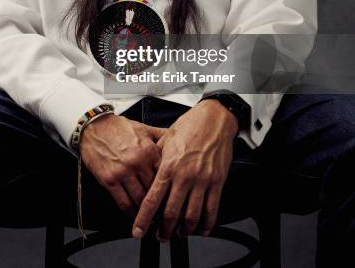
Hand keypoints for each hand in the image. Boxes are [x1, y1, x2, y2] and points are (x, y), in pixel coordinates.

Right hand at [79, 114, 165, 217]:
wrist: (94, 126)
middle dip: (161, 203)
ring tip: (152, 217)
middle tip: (165, 212)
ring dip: (146, 211)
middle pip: (155, 191)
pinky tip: (135, 217)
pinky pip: (123, 203)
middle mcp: (138, 162)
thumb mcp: (144, 129)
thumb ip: (162, 136)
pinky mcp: (109, 180)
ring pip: (140, 200)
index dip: (171, 189)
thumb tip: (178, 141)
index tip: (174, 197)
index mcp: (149, 150)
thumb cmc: (119, 128)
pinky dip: (131, 214)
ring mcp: (123, 172)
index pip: (166, 176)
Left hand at [132, 99, 237, 239]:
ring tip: (178, 234)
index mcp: (169, 166)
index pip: (152, 199)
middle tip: (160, 236)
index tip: (138, 231)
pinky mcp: (217, 182)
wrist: (214, 118)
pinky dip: (206, 224)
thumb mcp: (166, 139)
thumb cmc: (190, 125)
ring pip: (192, 216)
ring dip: (184, 230)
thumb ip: (156, 159)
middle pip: (171, 213)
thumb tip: (149, 174)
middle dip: (164, 230)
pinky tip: (201, 229)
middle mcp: (184, 176)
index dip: (144, 219)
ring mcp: (202, 180)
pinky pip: (212, 209)